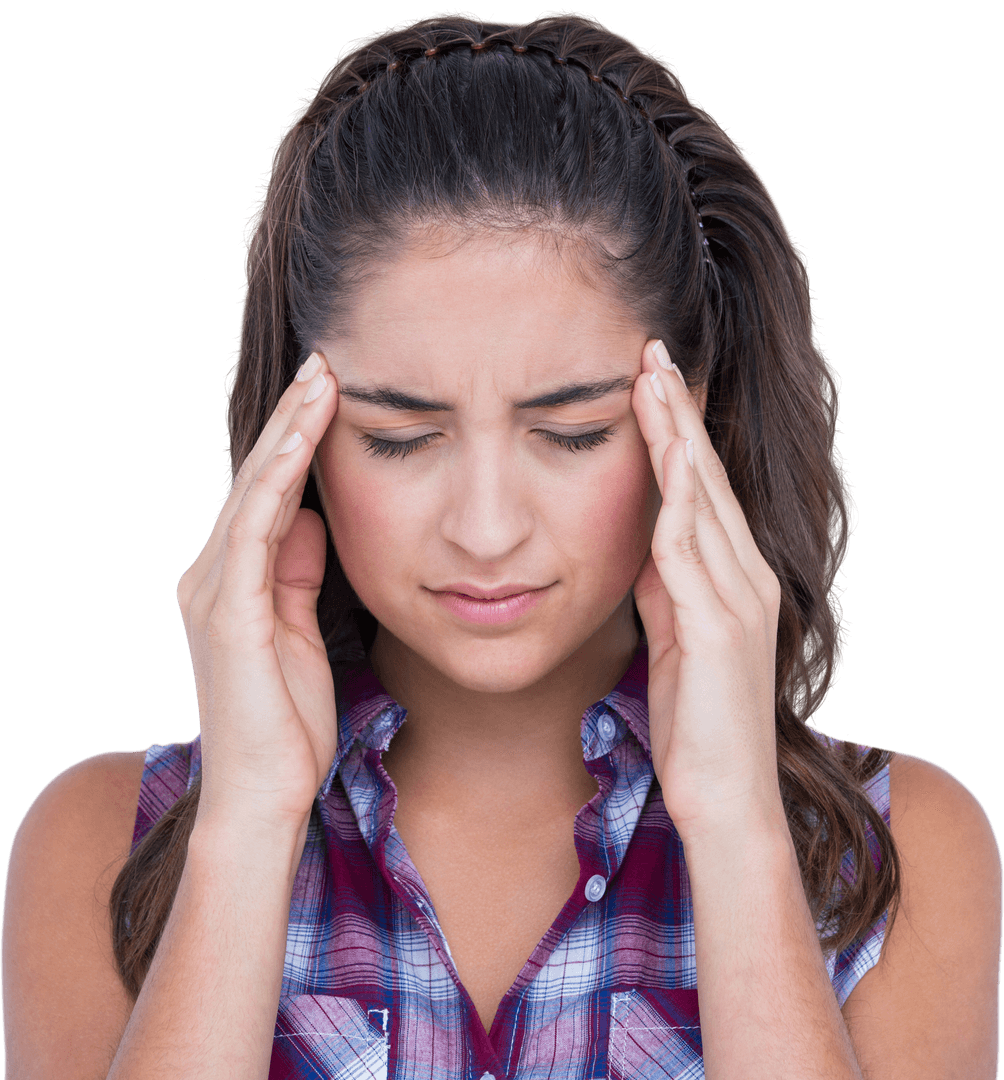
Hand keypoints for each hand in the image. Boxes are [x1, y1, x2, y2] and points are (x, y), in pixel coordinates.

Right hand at [176, 352, 339, 833]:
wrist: (262, 794)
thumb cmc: (287, 720)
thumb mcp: (301, 631)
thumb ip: (297, 573)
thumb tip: (308, 517)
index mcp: (233, 580)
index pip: (269, 493)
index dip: (297, 441)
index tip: (331, 393)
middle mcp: (212, 574)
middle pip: (258, 479)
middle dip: (293, 418)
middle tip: (327, 362)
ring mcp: (213, 590)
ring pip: (253, 490)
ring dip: (289, 432)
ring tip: (321, 379)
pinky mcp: (227, 610)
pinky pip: (254, 527)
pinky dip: (279, 477)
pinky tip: (304, 436)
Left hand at [631, 340, 783, 840]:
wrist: (723, 797)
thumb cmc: (696, 723)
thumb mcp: (673, 638)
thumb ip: (666, 588)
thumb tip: (644, 547)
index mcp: (731, 579)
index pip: (700, 489)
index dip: (675, 432)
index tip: (648, 381)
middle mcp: (745, 577)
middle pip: (704, 478)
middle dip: (676, 412)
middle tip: (650, 350)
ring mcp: (738, 599)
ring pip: (702, 500)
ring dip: (676, 436)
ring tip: (653, 377)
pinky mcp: (720, 628)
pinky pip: (693, 551)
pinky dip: (680, 500)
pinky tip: (669, 456)